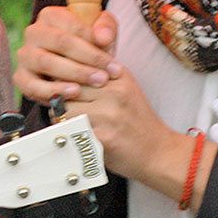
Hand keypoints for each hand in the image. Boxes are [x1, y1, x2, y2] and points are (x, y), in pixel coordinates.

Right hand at [14, 6, 120, 102]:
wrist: (77, 73)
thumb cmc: (90, 47)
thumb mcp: (102, 33)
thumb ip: (106, 29)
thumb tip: (102, 37)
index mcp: (50, 16)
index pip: (71, 24)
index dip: (93, 41)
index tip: (112, 59)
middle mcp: (33, 32)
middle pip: (60, 42)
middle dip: (87, 59)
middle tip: (106, 75)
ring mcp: (25, 55)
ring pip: (46, 62)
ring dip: (74, 74)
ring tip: (95, 83)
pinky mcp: (21, 77)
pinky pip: (32, 85)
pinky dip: (53, 91)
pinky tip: (74, 93)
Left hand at [66, 62, 175, 181]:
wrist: (158, 152)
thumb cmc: (137, 122)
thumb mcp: (126, 88)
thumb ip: (101, 74)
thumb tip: (66, 67)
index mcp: (119, 75)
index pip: (79, 65)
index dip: (64, 75)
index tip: (60, 84)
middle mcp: (115, 91)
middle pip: (69, 85)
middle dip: (60, 95)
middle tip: (59, 105)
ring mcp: (109, 113)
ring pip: (66, 107)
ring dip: (60, 115)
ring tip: (65, 120)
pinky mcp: (103, 135)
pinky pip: (71, 129)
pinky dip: (67, 131)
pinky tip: (73, 134)